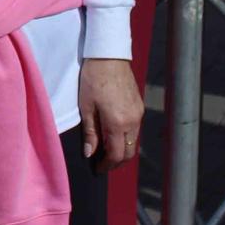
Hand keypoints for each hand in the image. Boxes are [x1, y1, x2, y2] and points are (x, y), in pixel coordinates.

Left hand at [78, 58, 142, 173]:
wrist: (108, 55)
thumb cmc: (93, 78)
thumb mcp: (86, 106)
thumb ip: (90, 133)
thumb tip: (90, 154)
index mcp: (118, 122)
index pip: (117, 154)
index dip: (108, 165)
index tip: (98, 169)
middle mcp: (133, 120)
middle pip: (129, 152)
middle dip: (117, 161)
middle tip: (103, 164)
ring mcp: (138, 113)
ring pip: (134, 141)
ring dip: (122, 149)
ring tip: (106, 150)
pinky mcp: (139, 106)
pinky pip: (135, 129)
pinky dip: (126, 137)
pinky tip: (114, 134)